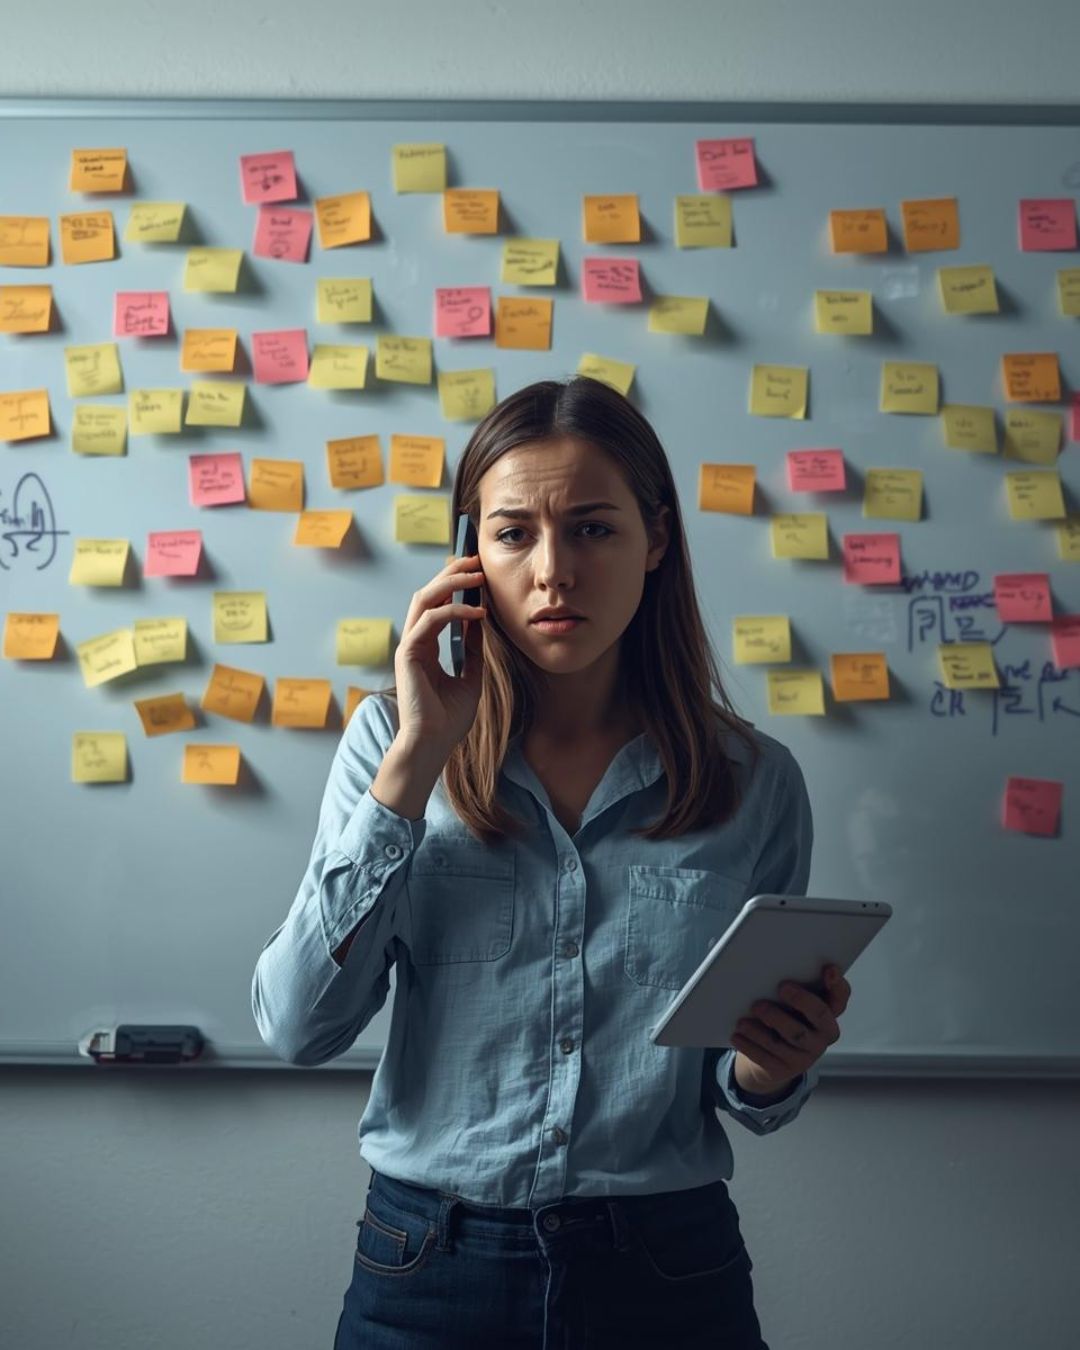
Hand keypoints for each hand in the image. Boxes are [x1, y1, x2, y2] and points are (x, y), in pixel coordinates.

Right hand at [393, 551, 487, 753]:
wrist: (433, 745)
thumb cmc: (448, 720)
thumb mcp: (470, 678)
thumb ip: (472, 650)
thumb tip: (481, 623)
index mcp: (426, 647)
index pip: (437, 605)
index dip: (455, 585)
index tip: (478, 573)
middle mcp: (415, 642)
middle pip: (429, 594)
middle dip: (452, 573)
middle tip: (477, 561)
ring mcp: (409, 646)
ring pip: (425, 599)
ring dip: (452, 582)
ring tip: (477, 576)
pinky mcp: (409, 654)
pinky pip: (430, 620)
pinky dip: (454, 611)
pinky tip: (477, 613)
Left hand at [731, 964, 850, 1096]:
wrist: (772, 1059)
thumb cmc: (783, 1019)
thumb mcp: (792, 1004)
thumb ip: (794, 988)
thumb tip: (774, 968)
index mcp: (828, 1014)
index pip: (840, 997)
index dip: (837, 984)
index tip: (829, 968)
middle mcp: (823, 1036)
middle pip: (819, 1015)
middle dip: (801, 999)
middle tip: (782, 986)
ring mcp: (806, 1055)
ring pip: (789, 1038)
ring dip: (766, 1026)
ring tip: (745, 1018)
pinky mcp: (786, 1069)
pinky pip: (767, 1057)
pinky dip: (750, 1045)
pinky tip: (737, 1035)